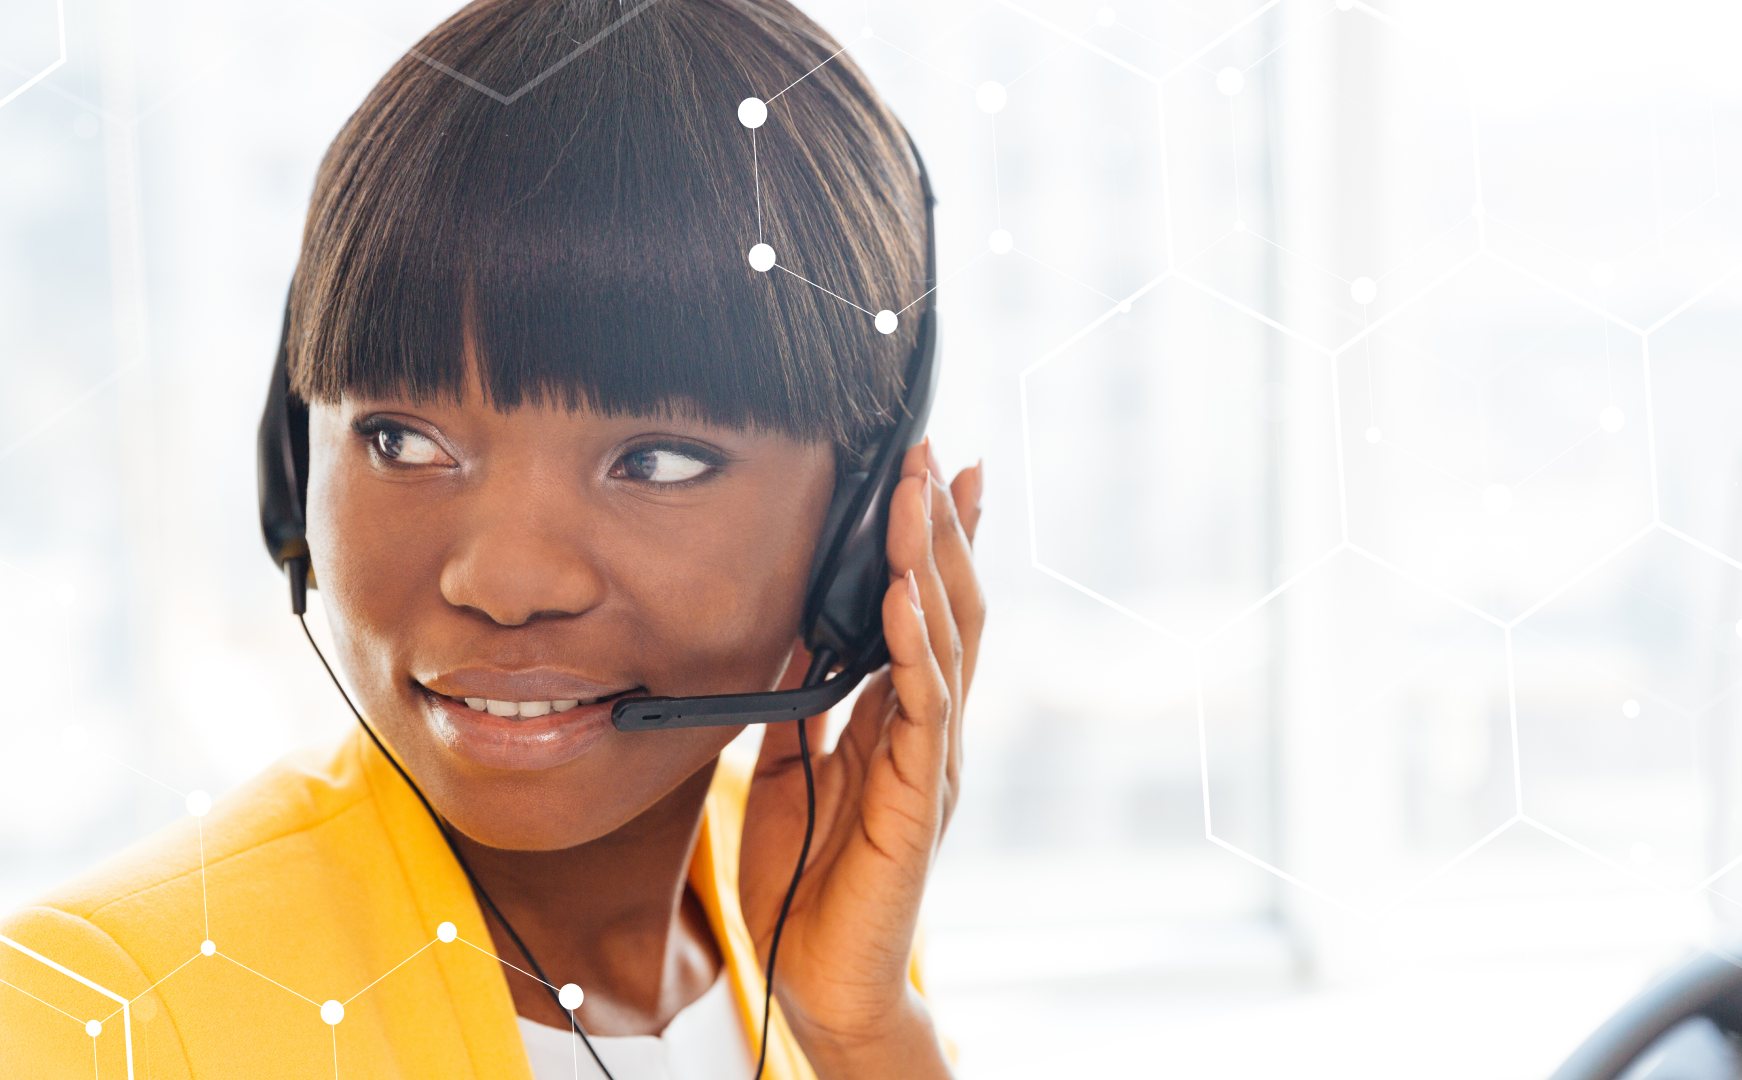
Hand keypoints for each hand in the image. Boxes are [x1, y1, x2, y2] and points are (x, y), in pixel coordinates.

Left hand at [741, 440, 983, 1077]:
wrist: (821, 974)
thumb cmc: (810, 878)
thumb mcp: (790, 765)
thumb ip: (800, 699)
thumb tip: (790, 624)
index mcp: (901, 722)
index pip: (928, 613)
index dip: (938, 545)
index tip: (937, 475)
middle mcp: (930, 731)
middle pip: (950, 609)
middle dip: (943, 529)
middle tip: (935, 456)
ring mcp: (934, 760)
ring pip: (945, 641)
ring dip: (930, 563)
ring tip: (919, 497)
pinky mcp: (921, 795)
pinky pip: (924, 706)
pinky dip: (914, 646)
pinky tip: (902, 596)